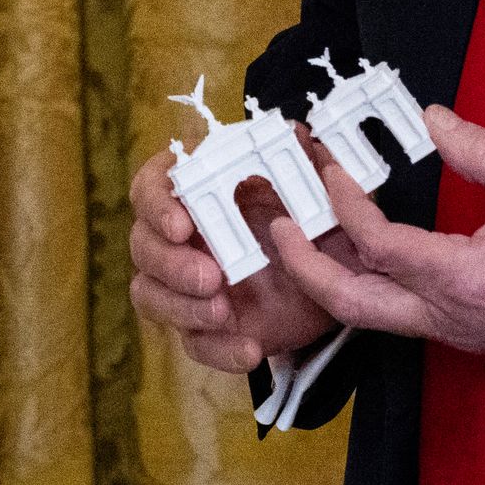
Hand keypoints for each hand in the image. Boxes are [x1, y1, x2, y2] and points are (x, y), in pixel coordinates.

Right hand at [128, 137, 346, 374]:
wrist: (341, 279)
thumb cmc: (317, 222)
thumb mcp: (322, 191)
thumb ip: (307, 161)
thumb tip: (299, 133)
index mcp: (197, 190)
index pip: (151, 188)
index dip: (157, 205)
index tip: (181, 224)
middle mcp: (180, 237)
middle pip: (143, 247)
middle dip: (171, 264)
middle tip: (211, 276)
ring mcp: (186, 284)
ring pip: (151, 296)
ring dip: (182, 307)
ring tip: (224, 312)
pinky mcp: (205, 326)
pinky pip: (193, 343)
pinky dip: (217, 350)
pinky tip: (249, 350)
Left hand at [269, 105, 484, 377]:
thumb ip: (480, 150)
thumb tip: (432, 116)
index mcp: (466, 280)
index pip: (377, 243)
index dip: (343, 201)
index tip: (328, 166)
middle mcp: (451, 318)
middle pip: (348, 304)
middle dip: (301, 265)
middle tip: (276, 226)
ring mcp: (458, 335)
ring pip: (370, 319)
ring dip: (330, 281)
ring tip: (305, 239)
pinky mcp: (469, 338)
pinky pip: (401, 319)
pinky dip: (369, 290)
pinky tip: (361, 258)